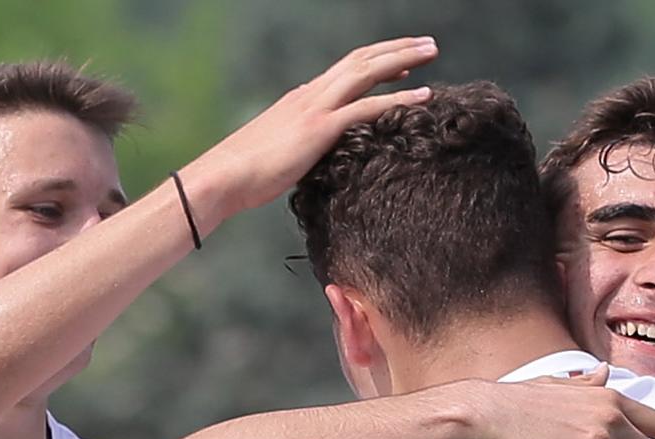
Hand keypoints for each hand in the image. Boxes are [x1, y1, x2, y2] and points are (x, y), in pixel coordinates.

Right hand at [178, 38, 437, 226]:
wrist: (223, 177)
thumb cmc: (247, 171)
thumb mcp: (280, 146)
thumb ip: (298, 134)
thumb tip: (311, 134)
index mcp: (303, 97)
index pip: (346, 69)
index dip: (376, 62)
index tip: (402, 63)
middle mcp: (311, 93)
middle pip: (361, 60)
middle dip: (397, 49)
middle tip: (428, 44)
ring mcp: (316, 108)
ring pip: (366, 72)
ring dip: (402, 60)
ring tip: (431, 52)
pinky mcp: (319, 129)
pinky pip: (366, 108)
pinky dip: (397, 99)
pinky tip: (423, 97)